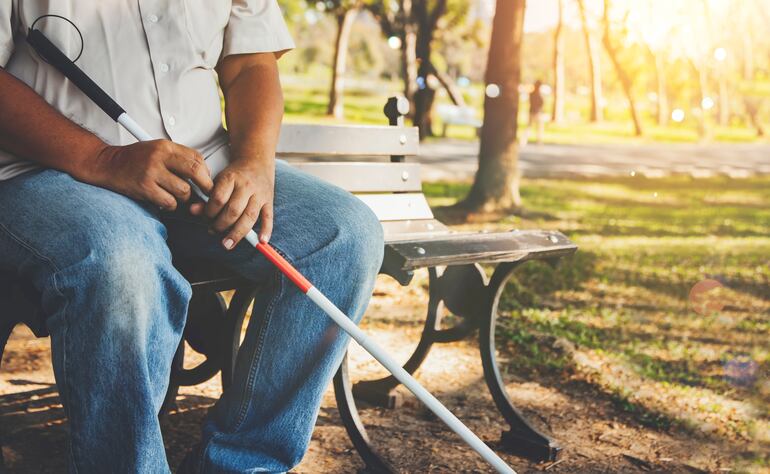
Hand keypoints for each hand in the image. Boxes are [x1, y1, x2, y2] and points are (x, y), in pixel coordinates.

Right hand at [90, 140, 212, 210]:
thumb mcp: (157, 150)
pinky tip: (164, 201)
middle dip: (205, 186)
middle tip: (205, 194)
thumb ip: (178, 159)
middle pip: (194, 172)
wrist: (107, 164)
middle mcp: (159, 157)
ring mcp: (151, 172)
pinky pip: (169, 202)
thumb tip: (204, 175)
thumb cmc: (135, 159)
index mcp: (165, 146)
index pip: (196, 158)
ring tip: (174, 196)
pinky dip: (171, 205)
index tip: (206, 181)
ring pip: (183, 190)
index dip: (206, 172)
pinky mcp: (144, 188)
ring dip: (183, 198)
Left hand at [189, 160, 273, 249]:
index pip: (219, 199)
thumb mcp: (218, 181)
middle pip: (234, 210)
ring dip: (238, 233)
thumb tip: (193, 211)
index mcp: (231, 178)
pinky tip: (261, 241)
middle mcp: (247, 186)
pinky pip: (268, 217)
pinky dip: (266, 230)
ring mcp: (260, 194)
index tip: (206, 218)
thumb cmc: (234, 175)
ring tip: (228, 244)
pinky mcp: (269, 201)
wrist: (256, 161)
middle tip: (213, 231)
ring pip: (249, 216)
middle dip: (221, 225)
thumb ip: (206, 197)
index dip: (210, 212)